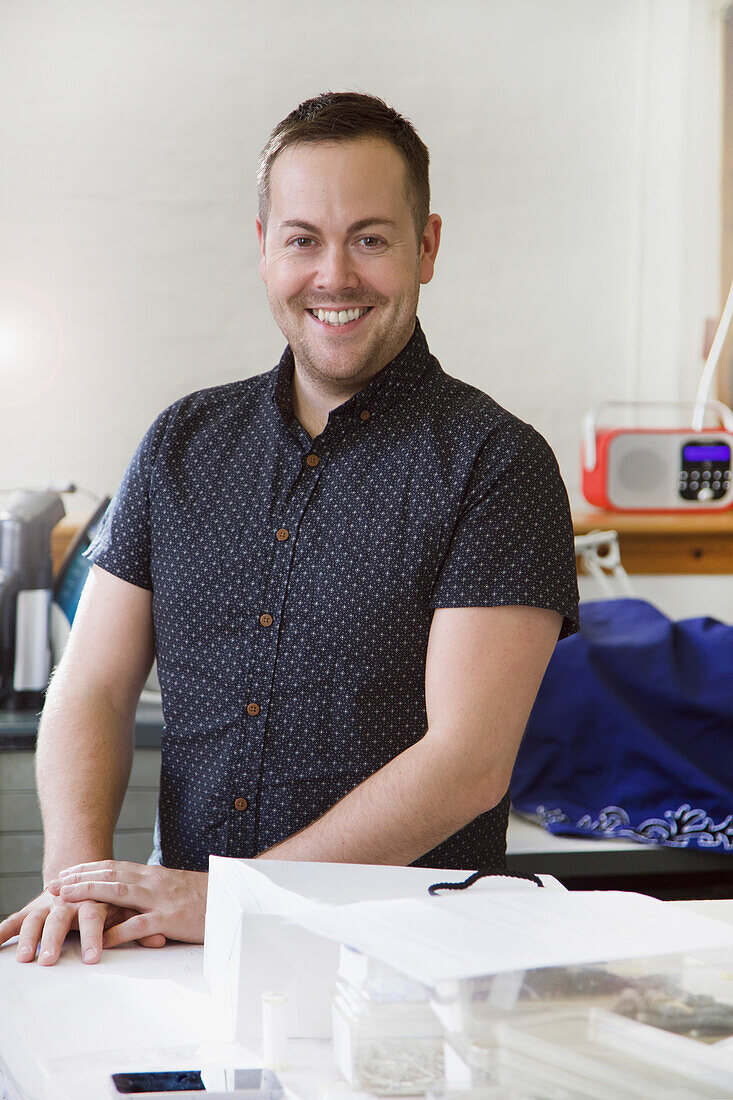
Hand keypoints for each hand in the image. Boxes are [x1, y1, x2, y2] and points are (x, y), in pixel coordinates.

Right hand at [0, 886, 165, 965]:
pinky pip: (15, 919)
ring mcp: (49, 904)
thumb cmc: (112, 898)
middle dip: (54, 940)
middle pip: (61, 918)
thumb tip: (160, 941)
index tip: (91, 958)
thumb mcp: (129, 909)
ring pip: (36, 918)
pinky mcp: (34, 909)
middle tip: (50, 961)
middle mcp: (70, 901)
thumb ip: (142, 926)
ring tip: (23, 958)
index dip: (93, 936)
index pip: (95, 916)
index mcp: (95, 900)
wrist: (90, 872)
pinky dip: (1, 931)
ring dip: (28, 937)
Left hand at [46, 861, 207, 947]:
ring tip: (64, 901)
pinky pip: (140, 925)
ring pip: (118, 893)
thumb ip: (150, 892)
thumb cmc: (204, 899)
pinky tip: (101, 939)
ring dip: (88, 894)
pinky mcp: (171, 919)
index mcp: (153, 875)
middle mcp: (153, 882)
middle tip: (52, 885)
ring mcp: (161, 900)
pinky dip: (119, 931)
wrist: (234, 901)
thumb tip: (127, 897)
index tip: (64, 874)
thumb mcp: (173, 890)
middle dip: (78, 879)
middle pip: (109, 875)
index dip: (86, 870)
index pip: (113, 867)